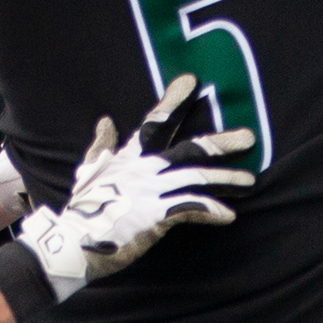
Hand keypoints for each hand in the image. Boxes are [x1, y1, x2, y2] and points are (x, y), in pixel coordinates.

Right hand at [18, 72, 254, 290]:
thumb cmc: (81, 211)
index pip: (154, 122)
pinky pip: (191, 208)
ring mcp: (152, 191)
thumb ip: (101, 146)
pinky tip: (229, 215)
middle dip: (221, 142)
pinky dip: (211, 211)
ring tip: (249, 180)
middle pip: (190, 149)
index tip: (191, 81)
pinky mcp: (157, 215)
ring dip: (226, 179)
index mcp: (129, 158)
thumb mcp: (88, 172)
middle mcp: (144, 169)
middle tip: (248, 136)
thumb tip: (106, 121)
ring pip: (197, 177)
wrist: (73, 242)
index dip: (173, 101)